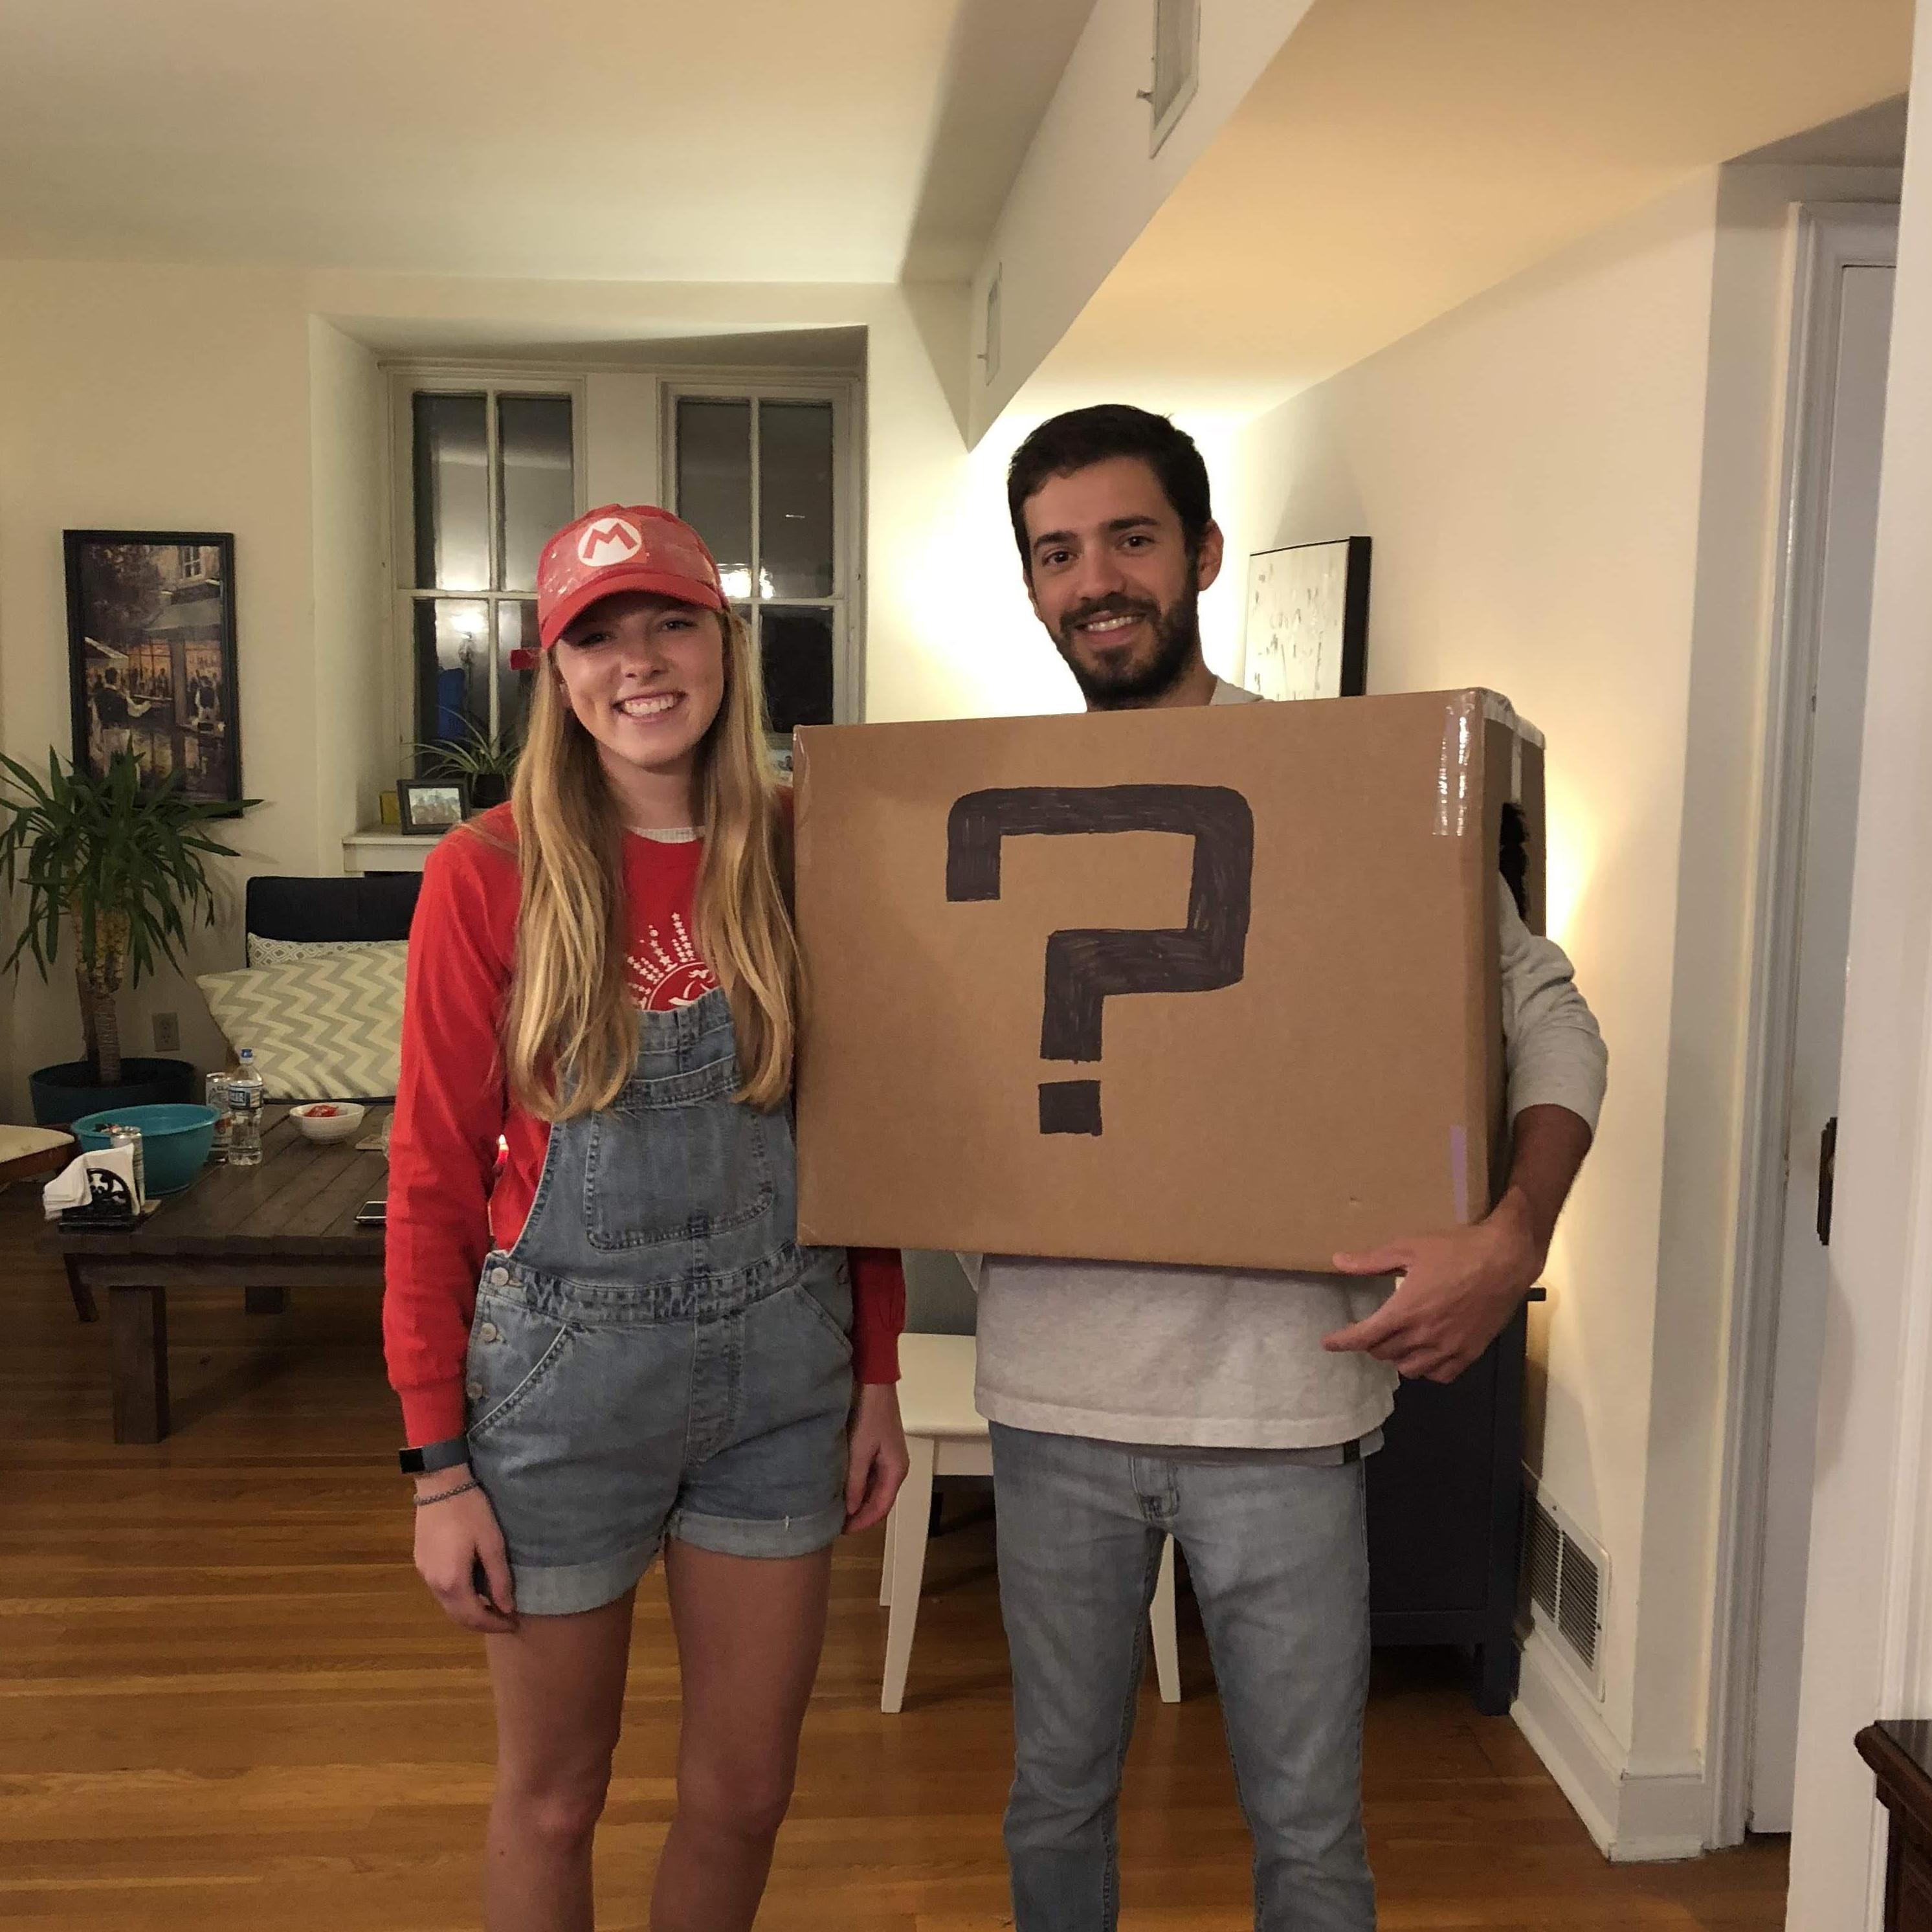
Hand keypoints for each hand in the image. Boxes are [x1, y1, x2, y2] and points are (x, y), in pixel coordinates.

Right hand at [412, 1468, 517, 1632]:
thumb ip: (499, 1579)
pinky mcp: (421, 1562)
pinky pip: (441, 1591)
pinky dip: (458, 1597)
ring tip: (492, 1606)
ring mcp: (424, 1574)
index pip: (474, 1617)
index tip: (513, 1624)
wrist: (441, 1485)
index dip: (495, 1624)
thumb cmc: (471, 1512)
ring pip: (447, 1605)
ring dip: (469, 1611)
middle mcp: (434, 1584)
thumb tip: (506, 1608)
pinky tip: (473, 1588)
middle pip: (458, 1616)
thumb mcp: (492, 1543)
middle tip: (505, 1619)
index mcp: (452, 1582)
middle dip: (482, 1622)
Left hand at [844, 1382, 908, 1533]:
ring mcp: (888, 1458)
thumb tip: (851, 1511)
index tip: (841, 1531)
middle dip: (859, 1515)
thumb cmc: (868, 1416)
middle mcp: (895, 1468)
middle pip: (878, 1500)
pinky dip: (857, 1485)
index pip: (881, 1508)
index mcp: (896, 1471)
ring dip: (857, 1500)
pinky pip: (869, 1475)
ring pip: (873, 1489)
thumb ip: (855, 1482)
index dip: (862, 1523)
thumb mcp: (859, 1450)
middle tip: (834, 1523)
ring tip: (835, 1507)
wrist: (874, 1383)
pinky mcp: (879, 1449)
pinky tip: (840, 1486)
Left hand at [1322, 1188, 1544, 1383]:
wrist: (1505, 1259)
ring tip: (1398, 1341)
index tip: (1328, 1343)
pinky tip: (1426, 1353)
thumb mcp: (1409, 1247)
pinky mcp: (1470, 1353)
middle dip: (1371, 1343)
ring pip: (1410, 1369)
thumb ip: (1371, 1261)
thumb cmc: (1456, 1250)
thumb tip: (1338, 1261)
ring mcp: (1448, 1348)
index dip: (1342, 1342)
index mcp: (1405, 1311)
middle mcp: (1424, 1336)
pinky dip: (1427, 1369)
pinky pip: (1440, 1375)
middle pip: (1384, 1353)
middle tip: (1372, 1330)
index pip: (1364, 1337)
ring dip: (1397, 1357)